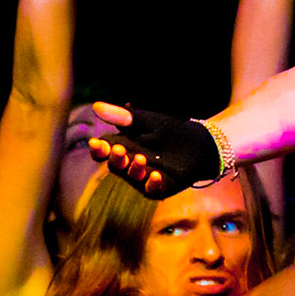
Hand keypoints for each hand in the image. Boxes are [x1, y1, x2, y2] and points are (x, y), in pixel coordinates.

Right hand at [86, 103, 221, 198]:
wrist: (198, 142)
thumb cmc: (168, 130)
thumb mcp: (145, 120)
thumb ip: (123, 116)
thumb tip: (95, 106)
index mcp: (122, 148)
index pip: (103, 152)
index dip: (98, 149)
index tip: (97, 143)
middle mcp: (129, 166)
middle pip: (115, 166)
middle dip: (115, 158)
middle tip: (118, 149)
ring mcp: (144, 178)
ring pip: (133, 177)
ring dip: (134, 169)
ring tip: (140, 158)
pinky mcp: (160, 187)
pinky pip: (153, 189)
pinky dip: (153, 183)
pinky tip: (155, 174)